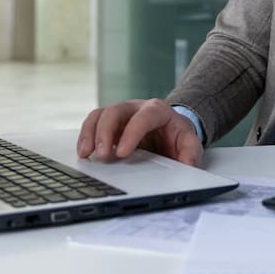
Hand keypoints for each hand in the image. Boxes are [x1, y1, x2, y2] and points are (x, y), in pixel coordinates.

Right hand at [76, 99, 202, 166]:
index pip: (142, 117)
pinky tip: (84, 153)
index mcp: (157, 110)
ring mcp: (120, 114)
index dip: (130, 134)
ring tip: (85, 154)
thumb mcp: (189, 142)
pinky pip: (93, 124)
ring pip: (99, 115)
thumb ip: (191, 153)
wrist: (170, 129)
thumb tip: (188, 165)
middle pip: (115, 111)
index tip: (122, 153)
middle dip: (105, 133)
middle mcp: (136, 108)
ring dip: (89, 134)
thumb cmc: (177, 135)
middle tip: (101, 156)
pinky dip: (85, 137)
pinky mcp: (110, 124)